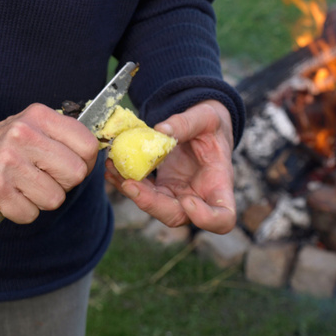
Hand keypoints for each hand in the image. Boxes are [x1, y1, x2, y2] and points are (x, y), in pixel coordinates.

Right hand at [0, 103, 99, 223]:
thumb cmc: (2, 145)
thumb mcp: (32, 125)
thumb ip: (63, 135)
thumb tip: (99, 153)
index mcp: (39, 116)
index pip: (88, 145)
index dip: (86, 162)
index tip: (72, 165)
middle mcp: (23, 135)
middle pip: (76, 174)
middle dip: (64, 183)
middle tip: (45, 178)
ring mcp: (8, 163)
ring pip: (55, 198)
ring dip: (42, 199)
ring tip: (24, 186)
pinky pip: (30, 214)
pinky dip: (22, 211)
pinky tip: (10, 196)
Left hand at [105, 100, 236, 233]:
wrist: (202, 128)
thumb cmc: (211, 125)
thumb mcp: (206, 117)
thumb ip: (187, 123)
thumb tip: (161, 130)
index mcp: (219, 184)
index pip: (223, 218)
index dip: (205, 218)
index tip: (188, 201)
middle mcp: (199, 198)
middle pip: (177, 217)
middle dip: (151, 204)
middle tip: (130, 183)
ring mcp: (178, 196)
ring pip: (154, 207)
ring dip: (132, 192)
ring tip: (114, 168)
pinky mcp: (161, 190)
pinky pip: (143, 194)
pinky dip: (125, 183)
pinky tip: (112, 169)